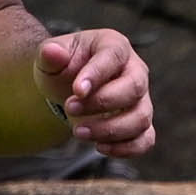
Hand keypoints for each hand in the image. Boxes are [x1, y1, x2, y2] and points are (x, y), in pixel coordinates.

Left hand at [33, 24, 157, 160]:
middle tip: (69, 108)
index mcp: (115, 46)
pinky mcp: (141, 124)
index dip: (97, 74)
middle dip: (101, 103)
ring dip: (109, 129)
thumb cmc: (64, 68)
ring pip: (140, 118)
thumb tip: (52, 52)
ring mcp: (142, 100)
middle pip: (133, 88)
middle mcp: (135, 71)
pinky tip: (99, 146)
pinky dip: (125, 148)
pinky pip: (145, 140)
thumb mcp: (50, 56)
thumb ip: (50, 53)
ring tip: (78, 131)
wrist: (70, 89)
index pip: (113, 57)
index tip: (77, 91)